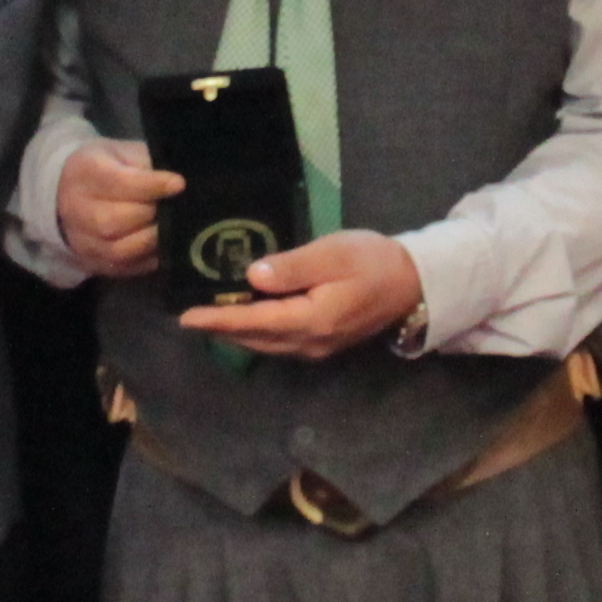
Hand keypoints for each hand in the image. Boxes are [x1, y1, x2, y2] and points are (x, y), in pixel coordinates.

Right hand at [58, 139, 184, 279]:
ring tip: (172, 228)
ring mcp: (81, 240)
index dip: (151, 186)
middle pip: (113, 221)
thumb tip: (179, 185)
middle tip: (173, 208)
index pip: (117, 182)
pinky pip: (126, 268)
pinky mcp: (94, 264)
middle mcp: (75, 208)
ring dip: (152, 241)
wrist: (73, 192)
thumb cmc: (111, 167)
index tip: (179, 185)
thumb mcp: (127, 154)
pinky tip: (164, 245)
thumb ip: (149, 167)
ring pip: (118, 250)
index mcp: (84, 171)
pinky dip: (150, 258)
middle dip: (150, 215)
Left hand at [179, 229, 424, 361]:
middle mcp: (310, 342)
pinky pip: (279, 343)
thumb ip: (292, 267)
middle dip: (221, 329)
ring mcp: (317, 347)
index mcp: (311, 319)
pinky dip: (256, 333)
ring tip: (209, 319)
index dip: (218, 319)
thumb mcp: (332, 254)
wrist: (414, 282)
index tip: (186, 317)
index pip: (254, 321)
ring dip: (236, 333)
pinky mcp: (323, 343)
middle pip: (255, 338)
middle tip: (188, 317)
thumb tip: (252, 276)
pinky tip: (246, 320)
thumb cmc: (373, 261)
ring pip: (266, 345)